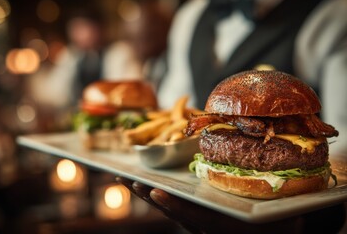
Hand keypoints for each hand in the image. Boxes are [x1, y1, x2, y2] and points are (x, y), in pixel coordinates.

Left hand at [115, 177, 321, 233]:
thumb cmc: (277, 225)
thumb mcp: (280, 219)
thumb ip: (273, 211)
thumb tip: (269, 197)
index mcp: (225, 227)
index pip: (197, 217)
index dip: (176, 206)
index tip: (156, 193)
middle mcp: (208, 226)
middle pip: (173, 212)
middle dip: (149, 195)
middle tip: (126, 180)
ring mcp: (200, 222)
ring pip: (169, 208)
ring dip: (146, 193)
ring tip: (125, 178)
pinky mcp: (197, 217)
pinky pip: (174, 206)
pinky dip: (158, 195)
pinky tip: (144, 184)